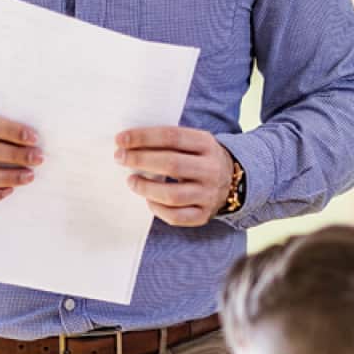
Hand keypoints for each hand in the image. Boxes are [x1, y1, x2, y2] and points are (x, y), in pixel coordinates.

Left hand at [114, 126, 234, 226]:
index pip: (172, 136)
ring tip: (131, 181)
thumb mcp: (193, 142)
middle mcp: (211, 169)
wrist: (233, 181)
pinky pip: (176, 217)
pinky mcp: (204, 215)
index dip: (143, 137)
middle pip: (171, 164)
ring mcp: (209, 194)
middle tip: (120, 157)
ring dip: (145, 188)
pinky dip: (157, 209)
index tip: (120, 139)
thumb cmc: (199, 158)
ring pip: (172, 194)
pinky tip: (148, 200)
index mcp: (206, 144)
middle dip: (140, 160)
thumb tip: (128, 143)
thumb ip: (168, 141)